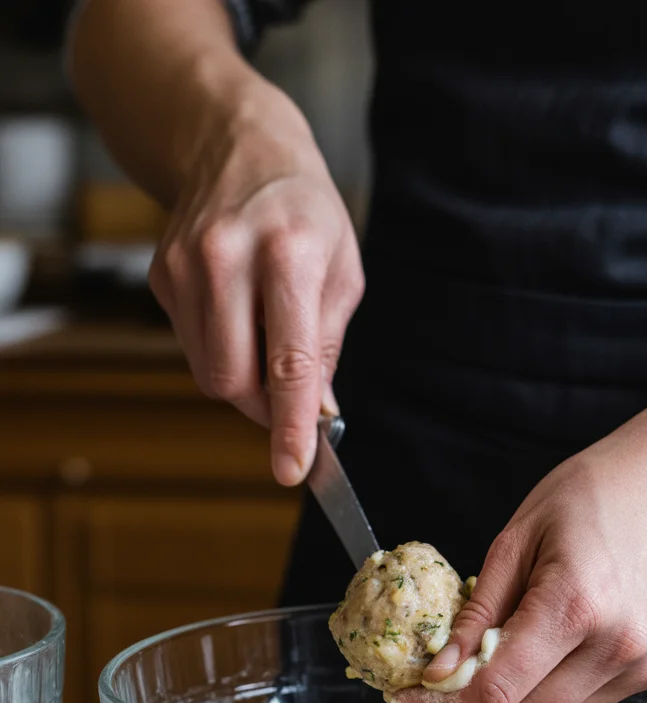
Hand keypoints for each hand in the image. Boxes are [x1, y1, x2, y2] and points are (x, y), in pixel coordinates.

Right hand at [149, 83, 363, 484]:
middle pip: (233, 381)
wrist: (238, 147)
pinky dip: (221, 349)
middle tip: (290, 399)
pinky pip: (190, 346)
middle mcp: (228, 258)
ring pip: (208, 372)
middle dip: (264, 409)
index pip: (287, 362)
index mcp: (288, 256)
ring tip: (265, 334)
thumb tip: (317, 413)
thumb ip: (327, 346)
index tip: (292, 469)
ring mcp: (185, 266)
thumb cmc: (305, 213)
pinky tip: (237, 312)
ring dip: (242, 380)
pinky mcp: (162, 275)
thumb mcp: (342, 271)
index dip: (291, 425)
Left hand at [392, 418, 646, 702]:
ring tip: (499, 650)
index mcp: (576, 605)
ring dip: (511, 698)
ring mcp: (640, 664)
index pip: (498, 689)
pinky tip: (543, 647)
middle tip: (445, 679)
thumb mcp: (515, 540)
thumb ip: (475, 613)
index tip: (412, 700)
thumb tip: (439, 671)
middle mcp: (615, 646)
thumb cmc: (593, 495)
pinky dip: (547, 688)